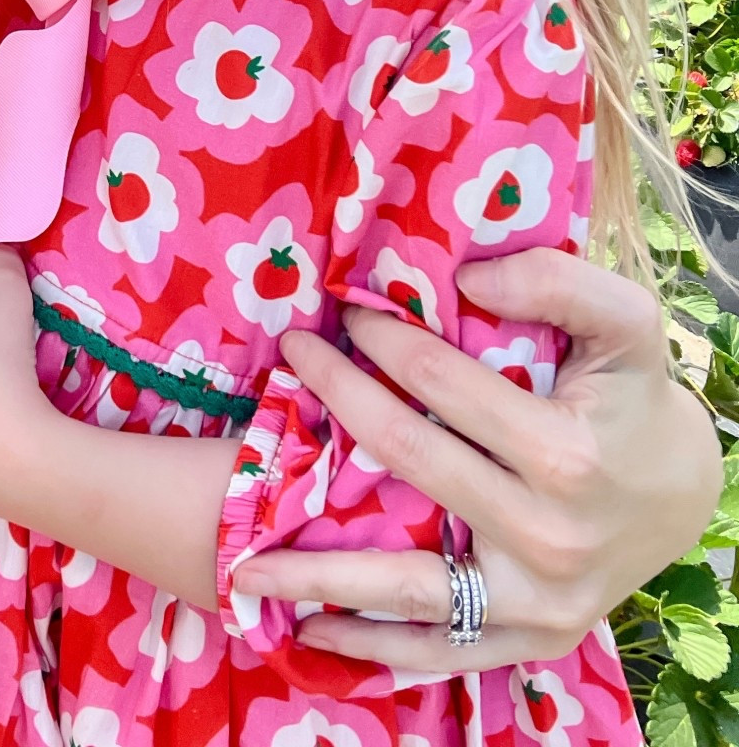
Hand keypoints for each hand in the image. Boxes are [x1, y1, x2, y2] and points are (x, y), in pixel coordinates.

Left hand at [233, 248, 720, 671]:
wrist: (683, 494)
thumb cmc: (635, 396)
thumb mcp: (625, 323)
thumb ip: (557, 281)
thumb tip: (467, 276)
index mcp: (565, 455)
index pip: (440, 384)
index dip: (381, 341)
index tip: (342, 313)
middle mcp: (546, 536)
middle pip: (408, 460)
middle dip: (337, 399)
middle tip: (290, 358)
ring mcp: (536, 600)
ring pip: (407, 587)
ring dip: (319, 574)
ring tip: (243, 559)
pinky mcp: (532, 639)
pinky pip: (441, 650)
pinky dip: (372, 645)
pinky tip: (308, 628)